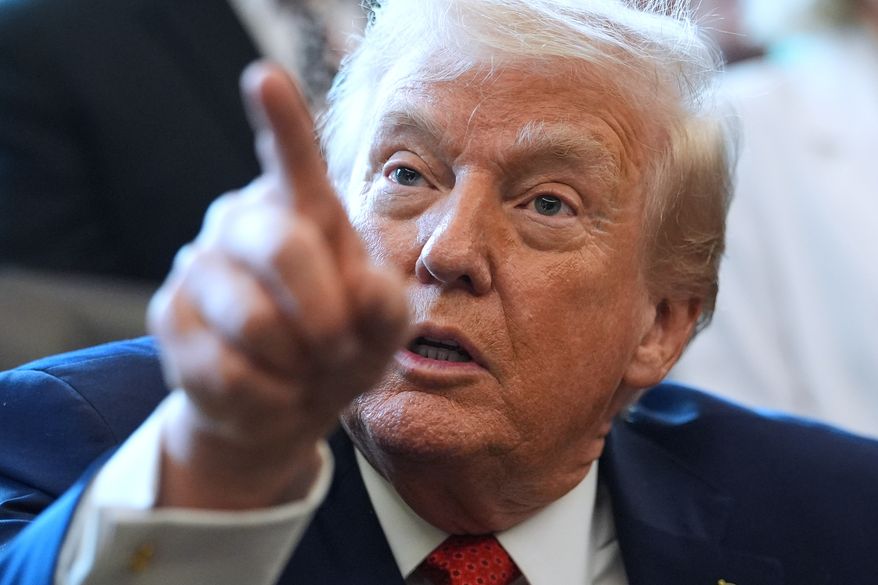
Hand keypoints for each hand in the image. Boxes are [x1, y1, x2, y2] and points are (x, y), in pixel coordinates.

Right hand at [147, 62, 408, 508]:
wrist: (285, 404)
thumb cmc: (341, 347)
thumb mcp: (381, 330)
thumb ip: (386, 306)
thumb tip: (369, 291)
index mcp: (302, 209)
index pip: (293, 158)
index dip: (281, 121)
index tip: (265, 78)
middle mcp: (243, 220)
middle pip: (283, 245)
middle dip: (325, 313)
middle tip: (340, 349)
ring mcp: (198, 264)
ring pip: (253, 320)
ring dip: (296, 363)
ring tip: (304, 370)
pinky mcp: (167, 315)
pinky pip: (224, 370)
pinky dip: (267, 398)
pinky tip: (272, 391)